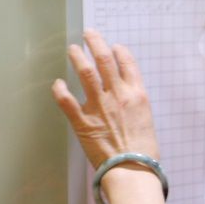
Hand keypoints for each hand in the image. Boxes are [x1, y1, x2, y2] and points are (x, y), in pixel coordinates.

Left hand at [52, 29, 160, 168]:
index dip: (119, 51)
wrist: (133, 169)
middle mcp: (118, 95)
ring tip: (73, 49)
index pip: (127, 64)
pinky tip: (57, 83)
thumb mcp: (147, 120)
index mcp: (137, 95)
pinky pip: (66, 100)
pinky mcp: (83, 122)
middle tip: (89, 34)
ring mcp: (99, 107)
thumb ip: (135, 106)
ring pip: (86, 73)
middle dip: (95, 43)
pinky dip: (60, 90)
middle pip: (105, 61)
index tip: (114, 46)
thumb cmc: (144, 150)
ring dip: (78, 58)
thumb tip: (126, 101)